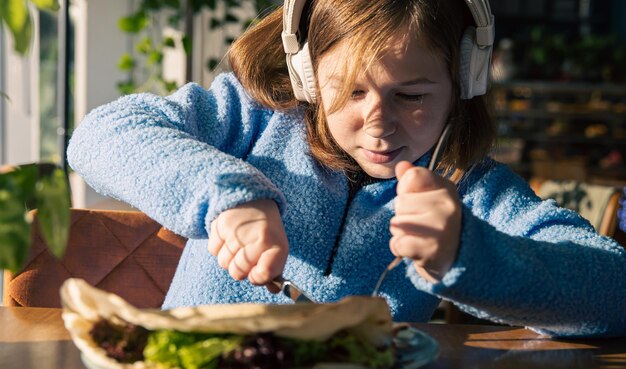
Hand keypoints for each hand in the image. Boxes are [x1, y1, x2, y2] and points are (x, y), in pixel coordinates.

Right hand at [208, 200, 287, 288]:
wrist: (254, 200)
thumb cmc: (266, 232)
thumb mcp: (276, 249)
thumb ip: (273, 271)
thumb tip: (273, 290)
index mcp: (277, 245)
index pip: (263, 275)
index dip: (257, 278)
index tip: (256, 272)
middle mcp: (258, 237)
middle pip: (238, 272)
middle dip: (240, 269)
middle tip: (246, 255)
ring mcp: (238, 231)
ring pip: (224, 263)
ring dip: (228, 259)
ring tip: (238, 244)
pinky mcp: (221, 224)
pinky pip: (213, 250)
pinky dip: (219, 248)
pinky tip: (228, 237)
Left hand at [390, 161, 461, 282]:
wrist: (456, 258)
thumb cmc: (436, 223)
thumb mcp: (429, 196)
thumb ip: (413, 180)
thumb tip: (401, 166)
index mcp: (447, 188)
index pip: (412, 176)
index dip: (406, 190)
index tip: (418, 201)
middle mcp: (448, 205)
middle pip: (400, 202)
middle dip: (403, 215)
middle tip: (421, 224)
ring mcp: (442, 228)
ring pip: (397, 223)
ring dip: (401, 233)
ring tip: (419, 237)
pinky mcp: (432, 250)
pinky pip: (398, 244)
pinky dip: (400, 249)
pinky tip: (415, 250)